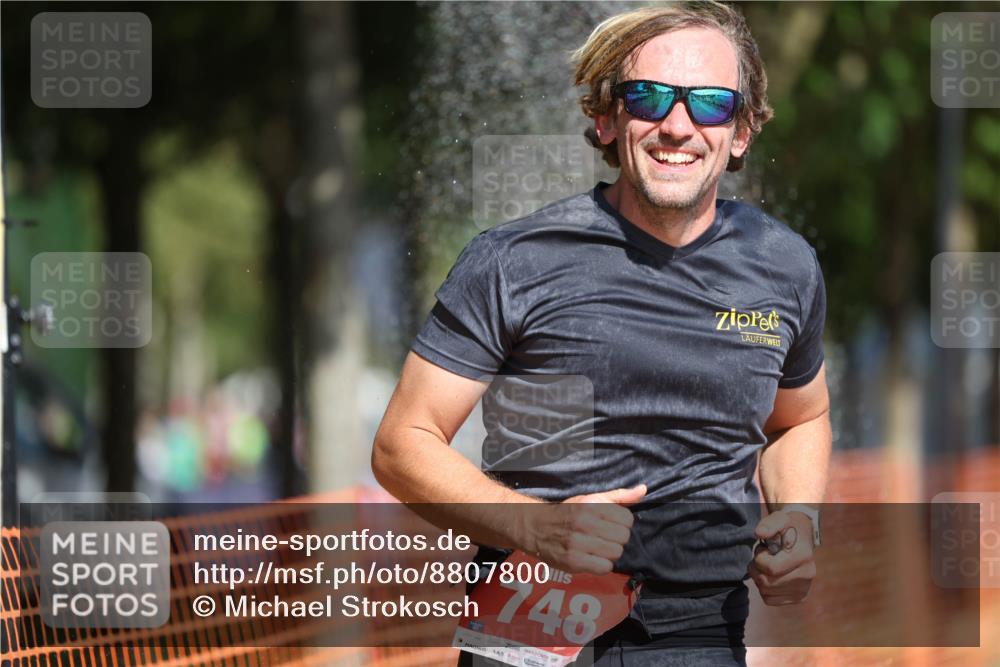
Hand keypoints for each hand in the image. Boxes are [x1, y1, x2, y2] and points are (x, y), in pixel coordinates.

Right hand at [521, 485, 645, 574]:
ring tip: (596, 548)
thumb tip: (644, 490)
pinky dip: (601, 565)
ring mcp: (578, 543)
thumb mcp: (591, 499)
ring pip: (615, 553)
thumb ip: (619, 496)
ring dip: (609, 553)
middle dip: (616, 539)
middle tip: (603, 538)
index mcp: (591, 505)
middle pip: (623, 537)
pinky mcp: (573, 561)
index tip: (610, 525)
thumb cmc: (568, 513)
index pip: (627, 519)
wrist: (535, 527)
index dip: (621, 524)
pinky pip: (604, 568)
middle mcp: (585, 522)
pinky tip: (591, 558)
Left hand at [747, 509, 816, 605]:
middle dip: (756, 568)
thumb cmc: (787, 528)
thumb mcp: (779, 519)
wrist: (802, 538)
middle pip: (766, 583)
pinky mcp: (799, 597)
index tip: (763, 549)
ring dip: (759, 578)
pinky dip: (764, 589)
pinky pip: (770, 600)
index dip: (759, 558)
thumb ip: (768, 524)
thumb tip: (759, 533)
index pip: (771, 568)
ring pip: (766, 593)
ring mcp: (804, 589)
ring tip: (767, 565)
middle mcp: (807, 575)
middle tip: (762, 557)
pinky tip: (771, 576)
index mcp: (803, 556)